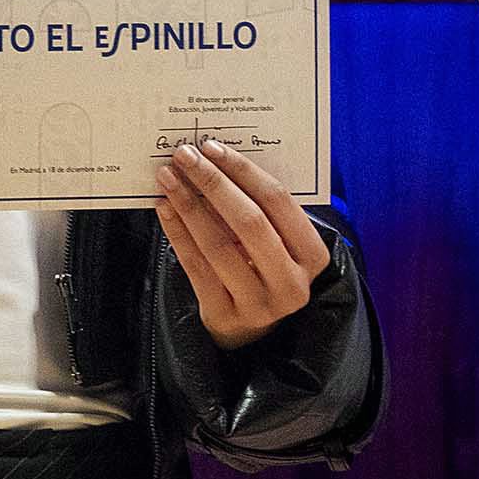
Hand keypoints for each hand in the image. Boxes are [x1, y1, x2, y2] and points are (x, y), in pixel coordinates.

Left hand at [156, 138, 334, 351]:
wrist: (254, 331)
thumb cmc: (266, 269)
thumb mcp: (280, 243)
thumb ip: (262, 211)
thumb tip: (217, 161)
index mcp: (313, 255)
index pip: (278, 201)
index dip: (243, 170)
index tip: (212, 147)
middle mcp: (291, 283)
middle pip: (250, 221)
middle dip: (213, 183)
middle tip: (185, 156)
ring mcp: (259, 304)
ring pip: (219, 244)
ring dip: (189, 205)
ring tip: (168, 179)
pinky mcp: (226, 315)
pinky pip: (196, 266)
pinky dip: (178, 233)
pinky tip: (165, 209)